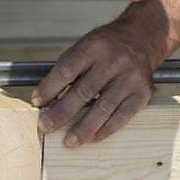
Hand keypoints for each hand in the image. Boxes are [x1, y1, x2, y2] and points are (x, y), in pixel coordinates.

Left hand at [31, 18, 158, 147]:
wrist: (141, 38)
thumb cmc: (106, 46)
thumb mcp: (85, 45)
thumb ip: (68, 69)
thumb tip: (45, 99)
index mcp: (94, 46)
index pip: (67, 70)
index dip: (50, 87)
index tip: (36, 102)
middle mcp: (114, 61)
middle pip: (84, 91)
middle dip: (62, 112)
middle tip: (46, 127)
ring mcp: (130, 78)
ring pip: (104, 107)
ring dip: (84, 127)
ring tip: (69, 141)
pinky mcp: (142, 93)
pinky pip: (122, 116)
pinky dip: (106, 129)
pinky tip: (92, 138)